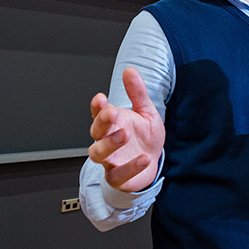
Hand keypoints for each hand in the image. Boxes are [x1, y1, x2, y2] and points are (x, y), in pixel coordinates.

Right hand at [88, 67, 165, 191]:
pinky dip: (130, 167)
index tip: (101, 98)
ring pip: (98, 154)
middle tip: (111, 113)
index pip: (98, 113)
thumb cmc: (145, 137)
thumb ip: (137, 93)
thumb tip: (130, 71)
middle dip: (101, 122)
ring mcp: (110, 160)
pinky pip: (119, 174)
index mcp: (112, 123)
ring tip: (125, 134)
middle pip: (95, 132)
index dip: (97, 106)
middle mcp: (107, 141)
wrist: (153, 162)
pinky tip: (144, 158)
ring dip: (110, 144)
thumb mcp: (146, 112)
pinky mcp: (118, 177)